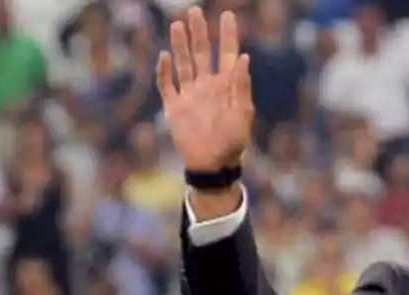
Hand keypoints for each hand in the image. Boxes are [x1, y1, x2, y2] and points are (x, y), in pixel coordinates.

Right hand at [157, 8, 253, 171]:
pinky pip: (166, 85)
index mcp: (226, 87)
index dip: (227, 35)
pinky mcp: (175, 107)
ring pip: (183, 64)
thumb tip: (244, 57)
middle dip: (199, 32)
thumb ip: (241, 86)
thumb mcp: (243, 114)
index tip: (227, 14)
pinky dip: (164, 71)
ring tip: (178, 25)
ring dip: (180, 45)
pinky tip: (165, 56)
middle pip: (201, 53)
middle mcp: (207, 86)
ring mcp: (190, 95)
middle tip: (195, 10)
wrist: (212, 165)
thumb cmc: (233, 143)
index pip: (227, 54)